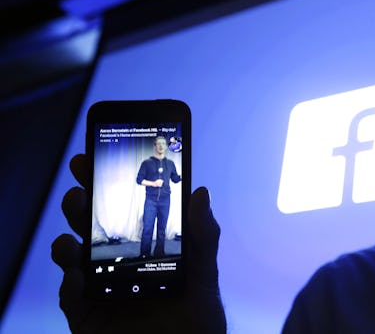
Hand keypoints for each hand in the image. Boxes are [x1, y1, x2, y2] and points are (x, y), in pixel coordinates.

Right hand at [51, 154, 226, 332]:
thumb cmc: (197, 319)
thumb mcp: (204, 274)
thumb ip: (203, 235)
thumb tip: (200, 191)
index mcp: (142, 248)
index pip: (119, 210)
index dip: (101, 183)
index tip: (91, 157)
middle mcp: (116, 263)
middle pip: (89, 227)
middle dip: (80, 204)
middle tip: (80, 190)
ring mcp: (99, 288)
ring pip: (72, 257)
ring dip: (67, 240)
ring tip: (74, 236)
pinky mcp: (87, 314)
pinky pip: (69, 296)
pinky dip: (69, 283)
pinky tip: (77, 276)